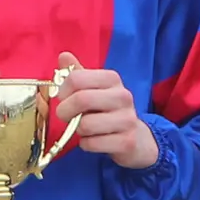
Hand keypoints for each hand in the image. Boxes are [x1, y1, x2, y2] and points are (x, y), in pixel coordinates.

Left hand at [47, 54, 160, 169]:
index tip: (63, 98)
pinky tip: (93, 140)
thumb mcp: (95, 89)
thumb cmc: (108, 111)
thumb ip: (78, 74)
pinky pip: (91, 143)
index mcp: (112, 79)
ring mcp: (127, 119)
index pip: (76, 78)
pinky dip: (85, 144)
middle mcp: (122, 96)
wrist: (136, 138)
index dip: (62, 91)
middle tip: (66, 116)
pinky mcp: (126, 142)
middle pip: (81, 99)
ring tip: (84, 128)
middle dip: (65, 111)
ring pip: (85, 124)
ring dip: (77, 130)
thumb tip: (63, 55)